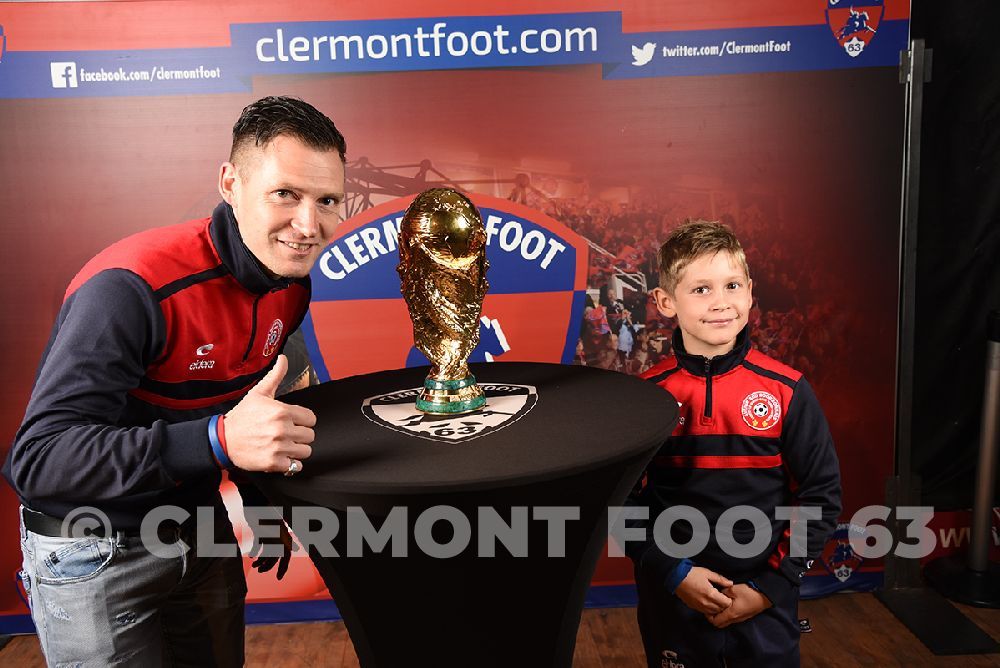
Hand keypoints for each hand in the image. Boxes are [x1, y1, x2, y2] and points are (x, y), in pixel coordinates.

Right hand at [224, 355, 315, 472]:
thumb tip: (283, 359)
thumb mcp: (259, 393)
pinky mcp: (273, 463)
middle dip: (300, 435)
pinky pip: (295, 467)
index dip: (303, 421)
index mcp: (282, 411)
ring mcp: (278, 447)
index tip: (294, 422)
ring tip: (285, 445)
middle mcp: (282, 429)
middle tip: (287, 435)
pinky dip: (290, 464)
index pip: (311, 419)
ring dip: (297, 450)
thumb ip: (275, 376)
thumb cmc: (242, 417)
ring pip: (305, 451)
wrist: (223, 439)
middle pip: (310, 436)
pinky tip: (281, 457)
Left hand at [247, 513, 297, 579]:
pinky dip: (256, 552)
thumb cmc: (265, 512)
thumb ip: (284, 539)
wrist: (255, 500)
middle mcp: (277, 537)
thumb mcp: (274, 527)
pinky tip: (251, 557)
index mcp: (283, 537)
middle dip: (268, 566)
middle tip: (260, 571)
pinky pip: (260, 545)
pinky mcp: (260, 531)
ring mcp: (269, 534)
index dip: (283, 567)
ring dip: (262, 560)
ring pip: (267, 552)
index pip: (286, 556)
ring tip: (255, 566)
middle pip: (275, 556)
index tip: (278, 578)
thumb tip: (294, 550)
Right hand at [674, 567, 733, 614]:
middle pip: (721, 609)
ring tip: (716, 600)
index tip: (727, 594)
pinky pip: (706, 612)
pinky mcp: (694, 607)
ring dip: (717, 608)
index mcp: (711, 594)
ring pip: (714, 612)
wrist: (676, 578)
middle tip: (723, 597)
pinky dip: (710, 609)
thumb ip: (720, 579)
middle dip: (724, 604)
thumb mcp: (707, 573)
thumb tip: (730, 583)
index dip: (729, 599)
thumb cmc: (692, 574)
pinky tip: (709, 602)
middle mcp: (706, 603)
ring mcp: (700, 606)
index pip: (726, 603)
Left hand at [705, 584, 771, 627]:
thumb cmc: (749, 592)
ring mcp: (740, 619)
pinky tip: (727, 605)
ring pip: (726, 622)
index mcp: (731, 614)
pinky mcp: (744, 616)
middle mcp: (735, 619)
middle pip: (720, 624)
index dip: (708, 616)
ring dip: (721, 616)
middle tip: (712, 607)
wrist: (765, 595)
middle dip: (713, 617)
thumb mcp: (733, 589)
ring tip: (719, 605)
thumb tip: (717, 594)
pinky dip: (727, 615)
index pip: (715, 622)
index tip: (707, 607)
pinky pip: (732, 619)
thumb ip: (722, 593)